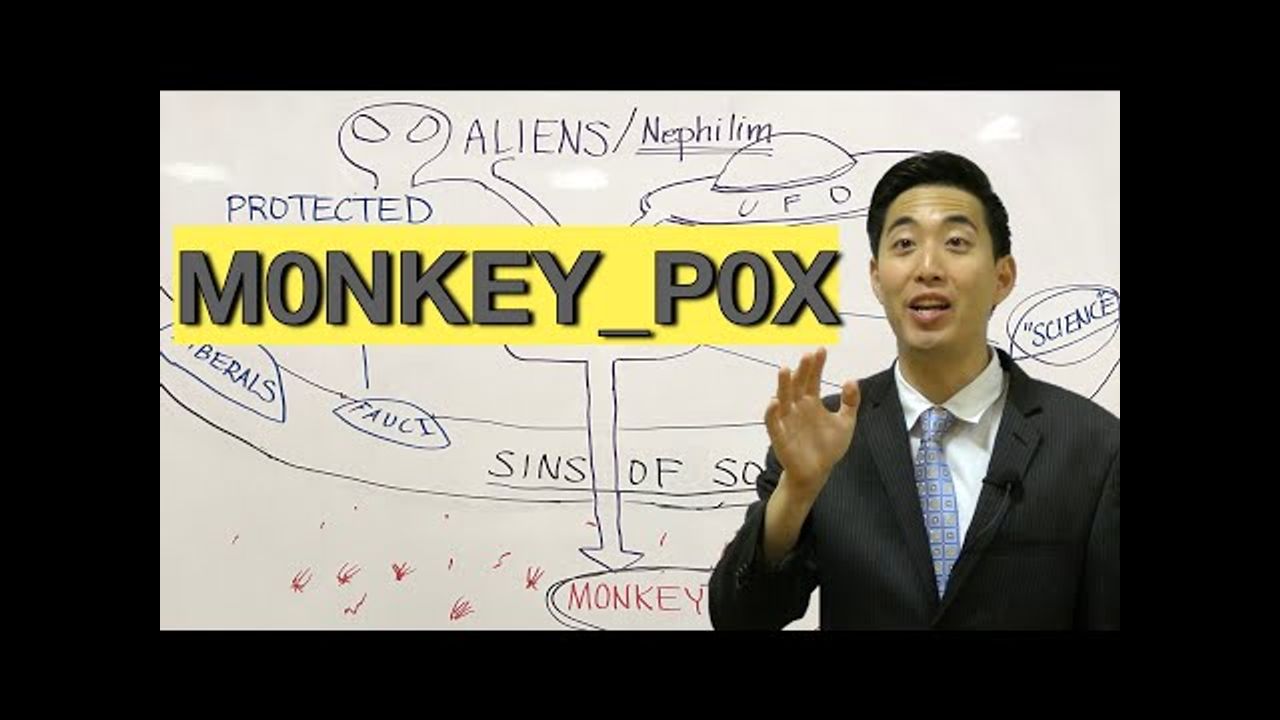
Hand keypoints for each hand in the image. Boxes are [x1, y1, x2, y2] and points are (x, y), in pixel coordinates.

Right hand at [764, 347, 860, 503]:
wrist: (818, 472)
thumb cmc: (828, 447)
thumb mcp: (846, 423)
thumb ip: (850, 402)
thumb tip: (852, 380)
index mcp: (811, 402)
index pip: (813, 379)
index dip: (817, 365)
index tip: (821, 349)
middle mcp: (797, 407)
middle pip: (798, 384)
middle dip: (802, 370)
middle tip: (808, 355)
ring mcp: (787, 420)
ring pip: (783, 398)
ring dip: (783, 385)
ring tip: (786, 369)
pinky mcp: (780, 436)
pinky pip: (773, 422)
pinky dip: (772, 412)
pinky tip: (775, 402)